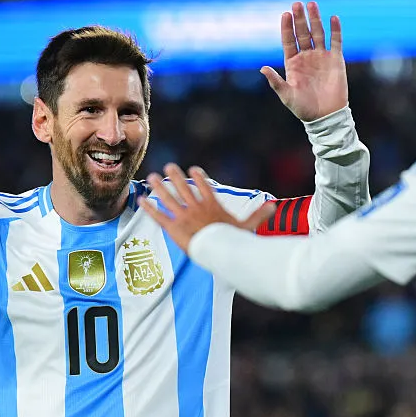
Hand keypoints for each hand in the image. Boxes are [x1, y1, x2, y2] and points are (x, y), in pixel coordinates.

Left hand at [139, 164, 275, 251]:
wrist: (217, 249)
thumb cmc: (232, 240)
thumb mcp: (247, 227)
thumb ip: (258, 216)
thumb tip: (275, 206)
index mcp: (212, 205)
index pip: (205, 187)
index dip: (200, 178)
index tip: (194, 169)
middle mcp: (196, 207)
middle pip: (184, 188)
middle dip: (176, 176)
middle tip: (169, 167)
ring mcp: (183, 216)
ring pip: (169, 198)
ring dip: (160, 187)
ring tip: (152, 177)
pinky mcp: (173, 227)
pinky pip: (159, 216)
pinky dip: (149, 208)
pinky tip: (140, 200)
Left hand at [262, 1, 347, 121]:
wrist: (325, 116)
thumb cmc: (304, 109)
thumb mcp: (287, 95)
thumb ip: (275, 82)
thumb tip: (262, 68)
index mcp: (293, 63)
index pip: (288, 40)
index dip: (286, 27)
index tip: (285, 14)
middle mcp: (306, 57)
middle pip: (302, 33)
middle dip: (300, 19)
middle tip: (297, 4)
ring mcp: (321, 57)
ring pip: (318, 33)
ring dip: (315, 19)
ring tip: (312, 4)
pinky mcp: (336, 60)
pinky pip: (336, 42)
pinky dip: (335, 30)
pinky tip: (333, 18)